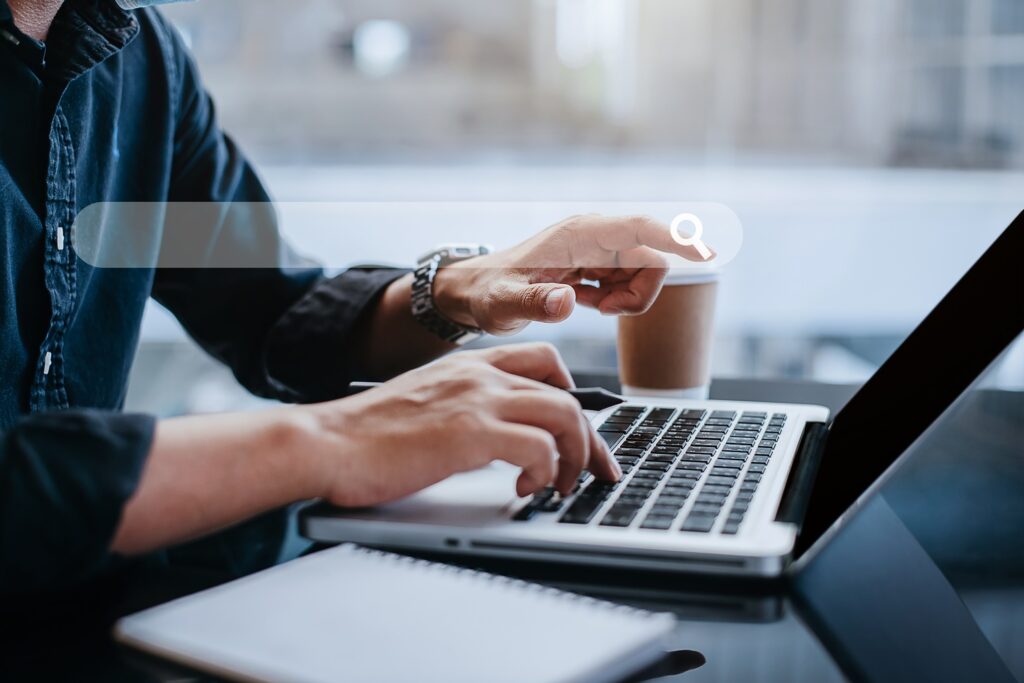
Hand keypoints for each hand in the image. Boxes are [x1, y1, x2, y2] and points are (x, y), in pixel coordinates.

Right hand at [303, 343, 620, 507]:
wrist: (327, 441)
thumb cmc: (366, 434)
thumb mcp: (426, 403)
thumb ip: (464, 407)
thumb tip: (497, 438)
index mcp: (469, 364)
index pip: (544, 361)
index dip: (573, 394)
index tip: (580, 430)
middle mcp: (480, 374)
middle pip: (566, 394)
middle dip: (591, 438)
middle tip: (595, 471)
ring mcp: (478, 399)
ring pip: (565, 415)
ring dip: (576, 456)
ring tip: (564, 485)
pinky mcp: (471, 433)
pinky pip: (541, 447)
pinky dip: (547, 472)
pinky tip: (527, 489)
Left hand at [433, 214, 712, 334]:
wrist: (474, 292)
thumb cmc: (487, 294)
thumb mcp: (505, 304)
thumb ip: (534, 303)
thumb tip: (566, 302)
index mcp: (580, 235)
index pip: (640, 230)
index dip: (677, 240)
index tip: (707, 255)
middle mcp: (594, 235)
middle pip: (650, 258)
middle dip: (639, 292)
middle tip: (603, 313)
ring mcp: (596, 249)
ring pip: (642, 272)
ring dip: (627, 298)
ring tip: (589, 309)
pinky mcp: (595, 264)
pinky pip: (627, 281)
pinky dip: (616, 299)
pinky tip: (586, 304)